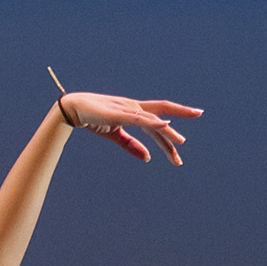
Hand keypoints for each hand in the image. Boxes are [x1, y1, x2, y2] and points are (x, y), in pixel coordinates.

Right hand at [56, 93, 201, 164]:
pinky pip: (140, 118)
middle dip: (177, 123)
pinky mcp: (120, 112)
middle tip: (192, 129)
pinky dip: (153, 121)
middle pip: (161, 116)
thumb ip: (131, 145)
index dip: (171, 129)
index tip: (183, 139)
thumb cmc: (93, 119)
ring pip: (153, 120)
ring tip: (180, 141)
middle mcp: (135, 108)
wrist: (74, 109)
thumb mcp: (115, 135)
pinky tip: (164, 124)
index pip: (158, 120)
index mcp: (135, 112)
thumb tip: (147, 157)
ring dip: (166, 131)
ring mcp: (128, 109)